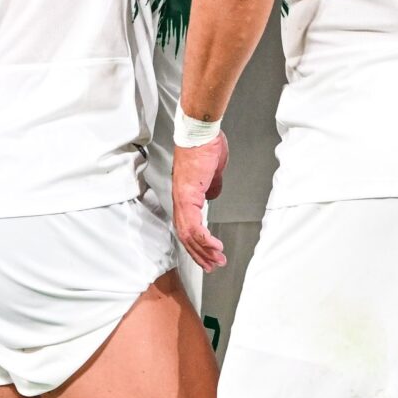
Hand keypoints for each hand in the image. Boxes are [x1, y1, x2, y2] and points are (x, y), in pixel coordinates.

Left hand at [171, 135, 229, 271]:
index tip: (208, 254)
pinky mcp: (188, 196)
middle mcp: (180, 199)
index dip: (196, 243)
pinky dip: (204, 239)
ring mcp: (182, 198)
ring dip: (204, 250)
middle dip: (200, 254)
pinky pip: (194, 224)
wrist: (199, 132)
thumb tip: (213, 195)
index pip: (187, 226)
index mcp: (185, 195)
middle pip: (186, 235)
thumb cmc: (205, 145)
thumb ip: (212, 185)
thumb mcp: (212, 171)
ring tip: (217, 261)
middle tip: (213, 266)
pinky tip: (215, 247)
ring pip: (189, 234)